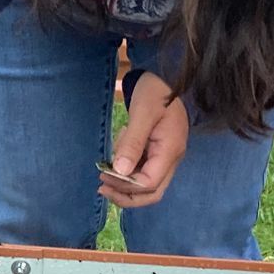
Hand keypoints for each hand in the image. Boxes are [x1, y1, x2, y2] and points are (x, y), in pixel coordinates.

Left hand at [105, 72, 188, 209]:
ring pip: (148, 185)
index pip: (150, 183)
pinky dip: (128, 172)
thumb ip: (132, 143)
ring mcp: (166, 156)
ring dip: (125, 186)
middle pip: (152, 192)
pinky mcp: (158, 152)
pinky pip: (144, 171)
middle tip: (102, 188)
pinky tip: (114, 160)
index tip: (104, 176)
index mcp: (170, 150)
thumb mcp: (142, 114)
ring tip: (104, 173)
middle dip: (126, 195)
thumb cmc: (156, 92)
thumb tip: (120, 170)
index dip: (126, 186)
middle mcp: (171, 158)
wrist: (166, 77)